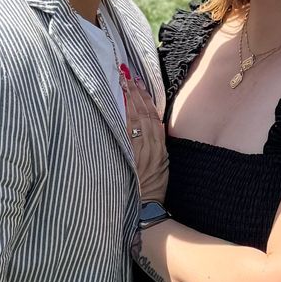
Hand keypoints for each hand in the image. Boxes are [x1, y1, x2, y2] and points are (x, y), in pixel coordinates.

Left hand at [124, 74, 168, 204]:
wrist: (149, 205)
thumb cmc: (154, 186)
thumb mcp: (161, 164)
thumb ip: (155, 145)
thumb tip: (147, 125)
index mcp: (160, 146)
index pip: (153, 116)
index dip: (146, 98)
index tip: (138, 83)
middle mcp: (152, 146)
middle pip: (144, 114)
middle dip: (135, 93)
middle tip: (126, 75)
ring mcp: (141, 151)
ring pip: (136, 120)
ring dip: (129, 101)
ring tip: (122, 84)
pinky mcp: (132, 158)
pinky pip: (128, 135)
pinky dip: (125, 119)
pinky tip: (119, 107)